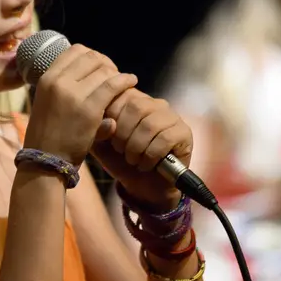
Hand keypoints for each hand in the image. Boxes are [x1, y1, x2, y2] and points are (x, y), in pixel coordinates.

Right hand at [23, 44, 137, 165]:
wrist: (46, 160)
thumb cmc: (48, 134)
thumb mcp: (48, 102)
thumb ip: (65, 87)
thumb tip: (91, 72)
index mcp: (47, 78)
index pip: (74, 50)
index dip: (91, 55)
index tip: (98, 66)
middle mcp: (58, 81)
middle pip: (91, 57)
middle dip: (105, 62)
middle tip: (112, 74)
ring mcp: (74, 94)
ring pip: (103, 70)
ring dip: (116, 73)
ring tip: (124, 81)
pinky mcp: (90, 109)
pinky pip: (113, 85)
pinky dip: (126, 80)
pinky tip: (132, 81)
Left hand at [91, 90, 191, 210]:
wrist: (143, 185)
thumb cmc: (121, 160)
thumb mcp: (101, 143)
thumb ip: (97, 128)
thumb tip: (107, 122)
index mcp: (132, 99)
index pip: (121, 94)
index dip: (111, 117)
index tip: (109, 138)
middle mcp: (154, 103)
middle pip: (136, 107)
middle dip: (123, 134)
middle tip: (121, 151)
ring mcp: (171, 116)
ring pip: (151, 124)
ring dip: (137, 147)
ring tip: (133, 160)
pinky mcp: (184, 132)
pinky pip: (165, 139)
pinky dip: (151, 155)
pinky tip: (146, 164)